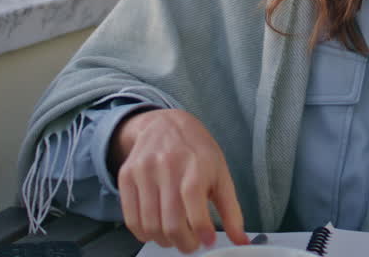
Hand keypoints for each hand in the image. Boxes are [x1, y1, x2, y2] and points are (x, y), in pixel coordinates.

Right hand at [112, 108, 249, 252]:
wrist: (165, 125)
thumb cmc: (197, 152)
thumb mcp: (221, 174)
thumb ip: (231, 211)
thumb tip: (242, 241)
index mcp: (195, 164)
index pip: (194, 203)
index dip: (201, 230)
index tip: (208, 241)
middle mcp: (167, 166)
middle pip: (171, 222)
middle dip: (184, 243)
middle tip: (191, 244)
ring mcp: (144, 171)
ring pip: (150, 225)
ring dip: (164, 241)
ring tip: (174, 236)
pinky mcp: (126, 176)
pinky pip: (131, 219)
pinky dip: (144, 234)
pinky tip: (156, 230)